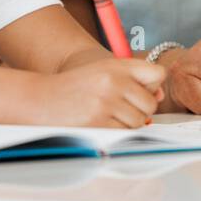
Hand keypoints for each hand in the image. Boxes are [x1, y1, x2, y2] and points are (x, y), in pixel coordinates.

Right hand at [33, 58, 165, 127]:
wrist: (41, 100)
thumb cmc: (75, 88)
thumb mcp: (103, 73)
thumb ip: (133, 80)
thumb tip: (159, 95)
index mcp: (116, 66)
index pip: (157, 74)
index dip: (152, 86)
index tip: (141, 91)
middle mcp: (113, 81)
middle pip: (151, 104)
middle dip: (140, 110)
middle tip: (120, 108)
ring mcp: (106, 103)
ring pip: (139, 122)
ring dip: (127, 124)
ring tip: (107, 116)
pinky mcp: (98, 124)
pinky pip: (124, 134)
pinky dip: (116, 133)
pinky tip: (101, 124)